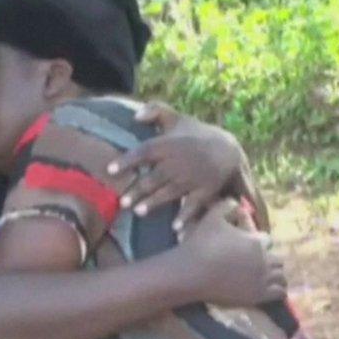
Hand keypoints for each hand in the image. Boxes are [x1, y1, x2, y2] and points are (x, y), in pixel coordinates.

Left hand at [108, 102, 244, 229]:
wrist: (228, 149)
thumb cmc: (195, 135)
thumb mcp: (177, 118)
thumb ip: (156, 111)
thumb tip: (135, 116)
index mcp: (169, 144)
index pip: (144, 151)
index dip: (127, 160)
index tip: (110, 170)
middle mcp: (179, 162)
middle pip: (154, 177)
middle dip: (138, 190)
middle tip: (122, 202)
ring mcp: (193, 178)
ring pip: (170, 192)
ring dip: (154, 202)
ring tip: (139, 212)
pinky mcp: (205, 191)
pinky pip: (194, 205)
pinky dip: (186, 217)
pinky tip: (175, 228)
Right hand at [178, 200, 285, 305]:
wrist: (191, 273)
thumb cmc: (202, 244)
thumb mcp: (213, 216)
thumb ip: (228, 206)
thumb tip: (237, 203)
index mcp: (256, 241)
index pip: (268, 241)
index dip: (259, 243)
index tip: (249, 247)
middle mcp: (264, 260)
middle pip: (278, 260)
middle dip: (269, 260)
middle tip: (257, 264)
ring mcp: (262, 280)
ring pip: (281, 277)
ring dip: (275, 275)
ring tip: (265, 277)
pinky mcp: (258, 296)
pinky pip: (279, 293)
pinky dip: (277, 290)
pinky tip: (269, 289)